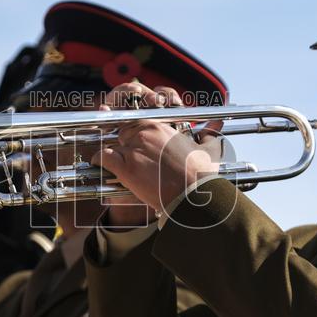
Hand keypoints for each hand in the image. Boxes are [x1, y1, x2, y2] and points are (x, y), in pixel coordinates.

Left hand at [93, 84, 222, 212]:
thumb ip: (209, 133)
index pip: (138, 120)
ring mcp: (134, 149)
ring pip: (112, 143)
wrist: (195, 196)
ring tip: (118, 165)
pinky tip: (102, 166)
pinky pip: (103, 156)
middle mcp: (146, 133)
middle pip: (123, 131)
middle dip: (124, 144)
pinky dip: (100, 161)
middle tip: (130, 157)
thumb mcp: (208, 149)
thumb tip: (217, 124)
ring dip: (114, 154)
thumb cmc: (202, 175)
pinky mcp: (126, 166)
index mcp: (162, 126)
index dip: (135, 131)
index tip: (134, 139)